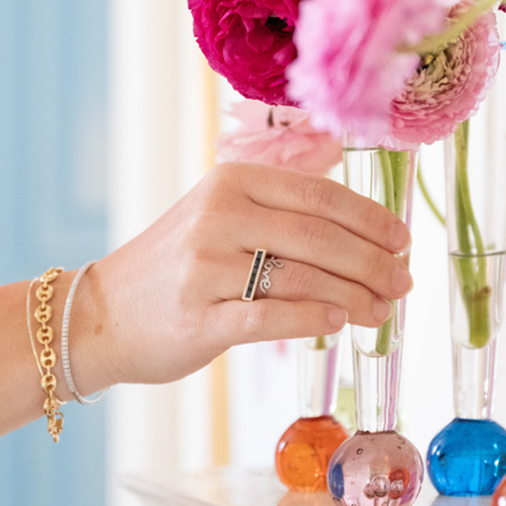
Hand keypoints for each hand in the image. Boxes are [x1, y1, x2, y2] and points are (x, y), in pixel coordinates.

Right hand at [66, 162, 413, 393]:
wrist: (102, 312)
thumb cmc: (177, 266)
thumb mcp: (220, 216)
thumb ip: (281, 215)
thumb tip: (365, 235)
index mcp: (232, 182)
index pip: (319, 194)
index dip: (369, 218)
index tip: (402, 239)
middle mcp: (219, 215)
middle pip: (319, 237)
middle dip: (372, 261)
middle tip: (403, 281)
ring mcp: (206, 266)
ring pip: (303, 277)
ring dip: (354, 296)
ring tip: (383, 308)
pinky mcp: (199, 316)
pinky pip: (271, 316)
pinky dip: (312, 319)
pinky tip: (339, 323)